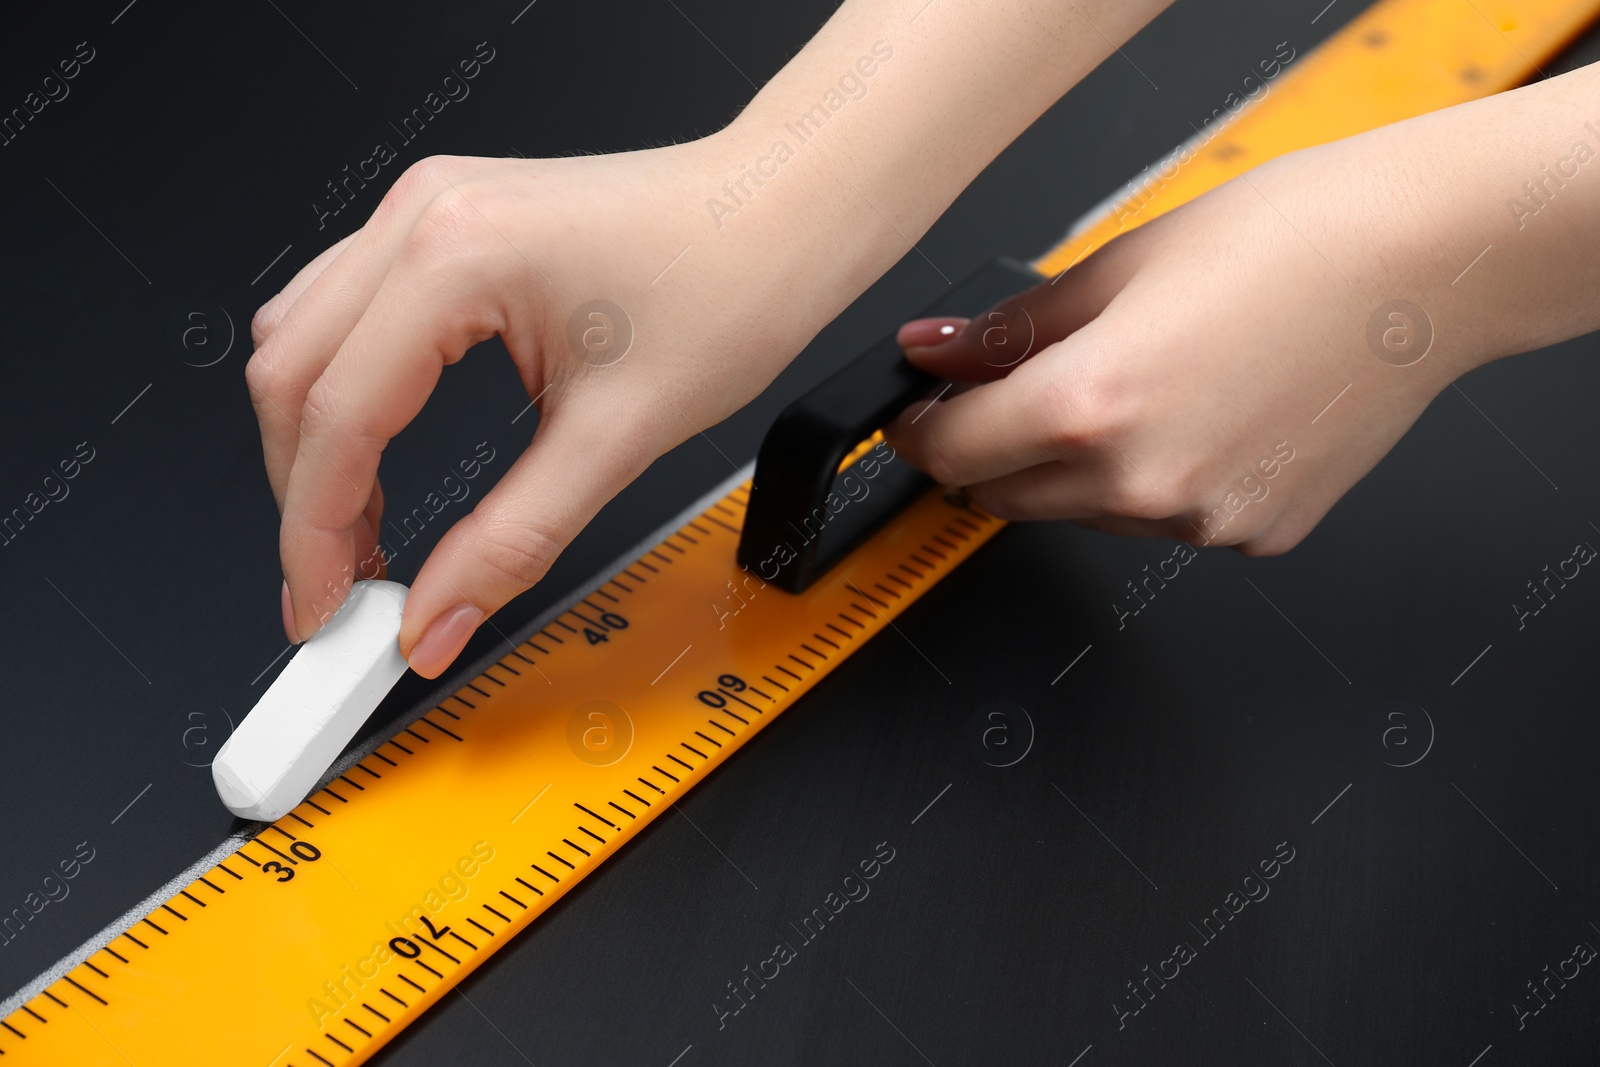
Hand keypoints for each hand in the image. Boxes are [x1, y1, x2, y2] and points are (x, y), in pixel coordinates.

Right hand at [247, 140, 835, 676]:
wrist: (786, 210)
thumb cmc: (733, 282)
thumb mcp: (621, 438)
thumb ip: (512, 541)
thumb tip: (434, 619)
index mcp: (457, 254)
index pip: (334, 416)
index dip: (314, 534)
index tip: (324, 611)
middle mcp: (423, 214)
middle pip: (290, 374)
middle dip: (302, 496)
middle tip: (338, 590)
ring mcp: (428, 208)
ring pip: (304, 338)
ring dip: (317, 444)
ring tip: (361, 535)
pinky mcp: (446, 221)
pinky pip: (348, 309)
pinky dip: (347, 391)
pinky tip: (381, 451)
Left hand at [885, 137, 1481, 554]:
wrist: (1425, 264)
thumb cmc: (1291, 241)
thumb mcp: (1118, 266)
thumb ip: (1011, 329)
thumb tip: (935, 351)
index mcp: (1090, 407)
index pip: (952, 454)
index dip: (923, 433)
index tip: (923, 417)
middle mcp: (1141, 482)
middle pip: (1007, 498)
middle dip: (995, 451)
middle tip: (1024, 391)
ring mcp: (1201, 520)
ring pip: (1088, 515)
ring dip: (1081, 470)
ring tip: (1147, 385)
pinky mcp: (1253, 536)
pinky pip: (1168, 523)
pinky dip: (1161, 483)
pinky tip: (1203, 418)